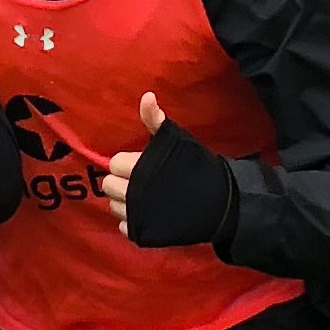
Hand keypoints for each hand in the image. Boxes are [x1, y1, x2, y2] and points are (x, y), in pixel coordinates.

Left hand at [106, 93, 233, 248]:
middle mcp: (133, 193)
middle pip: (109, 186)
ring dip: (125, 202)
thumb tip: (146, 96)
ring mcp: (137, 215)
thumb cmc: (197, 167)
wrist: (219, 202)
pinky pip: (123, 227)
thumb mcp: (176, 139)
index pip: (115, 164)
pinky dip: (132, 222)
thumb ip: (154, 119)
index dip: (129, 164)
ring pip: (114, 206)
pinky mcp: (142, 233)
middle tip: (143, 181)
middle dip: (123, 182)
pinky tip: (147, 215)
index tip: (145, 165)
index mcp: (137, 168)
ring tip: (145, 198)